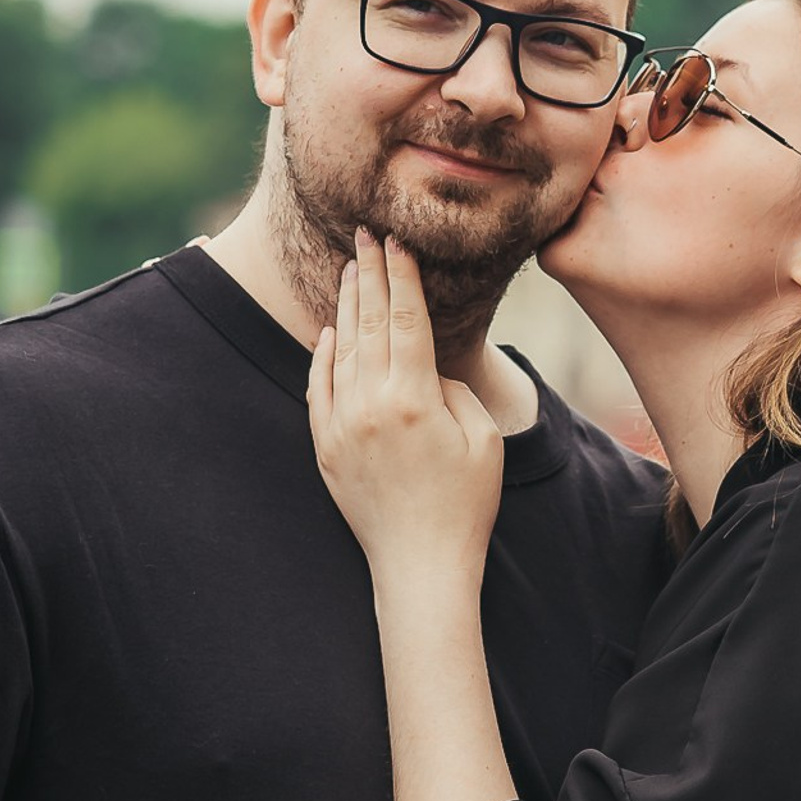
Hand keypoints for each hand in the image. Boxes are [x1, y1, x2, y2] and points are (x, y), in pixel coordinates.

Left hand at [308, 229, 501, 585]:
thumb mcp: (481, 440)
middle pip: (371, 324)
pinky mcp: (326, 448)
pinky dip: (322, 355)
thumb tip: (423, 366)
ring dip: (347, 306)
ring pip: (341, 349)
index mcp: (413, 399)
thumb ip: (451, 390)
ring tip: (351, 269)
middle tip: (367, 234)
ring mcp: (342, 426)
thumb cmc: (465, 505)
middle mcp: (370, 405)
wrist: (420, 566)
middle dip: (370, 274)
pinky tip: (328, 331)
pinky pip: (318, 388)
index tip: (397, 241)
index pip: (407, 320)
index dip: (402, 276)